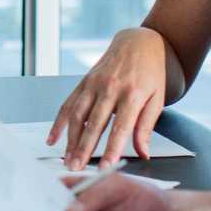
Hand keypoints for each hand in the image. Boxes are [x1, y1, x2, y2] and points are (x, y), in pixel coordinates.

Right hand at [48, 27, 168, 168]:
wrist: (138, 43)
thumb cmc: (151, 73)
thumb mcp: (157, 99)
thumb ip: (146, 127)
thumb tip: (144, 153)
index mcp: (132, 94)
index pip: (120, 127)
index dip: (111, 149)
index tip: (105, 167)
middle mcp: (110, 88)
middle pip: (94, 123)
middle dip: (84, 148)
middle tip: (77, 167)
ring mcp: (94, 84)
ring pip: (77, 115)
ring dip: (70, 139)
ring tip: (67, 159)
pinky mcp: (83, 82)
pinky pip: (68, 104)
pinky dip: (59, 123)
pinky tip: (53, 138)